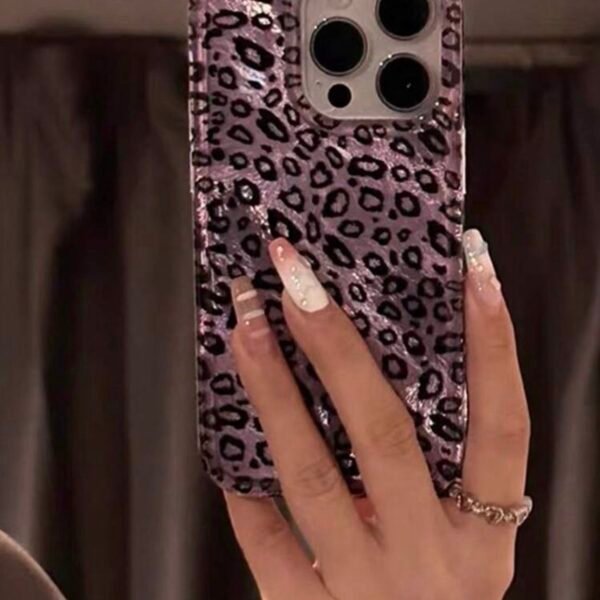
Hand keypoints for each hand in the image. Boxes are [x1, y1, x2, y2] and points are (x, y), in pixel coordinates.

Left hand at [225, 230, 530, 599]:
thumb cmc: (433, 596)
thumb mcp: (458, 540)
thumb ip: (436, 472)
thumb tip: (370, 367)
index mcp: (483, 537)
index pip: (502, 427)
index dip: (494, 346)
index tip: (473, 271)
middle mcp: (431, 560)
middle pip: (386, 436)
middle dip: (338, 350)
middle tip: (298, 284)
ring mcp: (366, 591)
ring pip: (312, 476)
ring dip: (275, 392)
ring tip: (245, 329)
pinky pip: (266, 543)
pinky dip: (243, 488)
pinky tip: (224, 433)